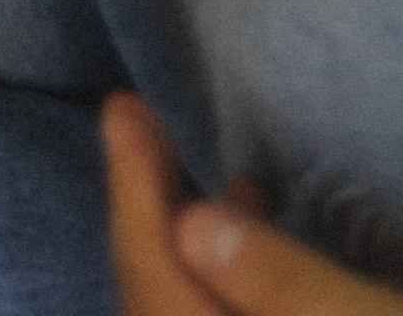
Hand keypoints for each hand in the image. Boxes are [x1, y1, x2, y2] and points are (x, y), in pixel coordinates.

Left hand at [104, 95, 402, 315]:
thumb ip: (282, 285)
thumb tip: (191, 223)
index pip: (156, 291)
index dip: (132, 197)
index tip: (121, 106)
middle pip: (158, 309)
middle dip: (147, 215)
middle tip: (138, 120)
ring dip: (186, 247)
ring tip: (201, 169)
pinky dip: (223, 286)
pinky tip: (254, 234)